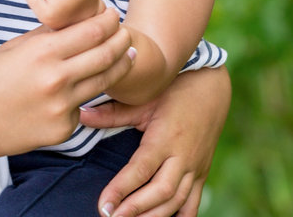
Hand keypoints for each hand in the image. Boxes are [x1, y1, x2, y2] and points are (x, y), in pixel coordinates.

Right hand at [0, 7, 132, 157]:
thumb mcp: (16, 47)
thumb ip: (49, 35)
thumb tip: (79, 20)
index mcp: (43, 52)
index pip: (93, 30)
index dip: (109, 20)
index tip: (113, 14)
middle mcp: (57, 79)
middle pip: (106, 54)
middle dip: (121, 39)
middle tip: (126, 33)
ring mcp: (62, 107)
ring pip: (103, 81)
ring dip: (119, 65)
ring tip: (126, 54)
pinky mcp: (63, 129)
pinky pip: (83, 107)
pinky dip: (86, 95)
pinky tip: (84, 87)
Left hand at [80, 67, 230, 216]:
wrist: (210, 87)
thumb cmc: (173, 91)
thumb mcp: (144, 100)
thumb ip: (112, 113)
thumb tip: (82, 114)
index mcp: (165, 138)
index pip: (140, 170)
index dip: (121, 189)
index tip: (103, 206)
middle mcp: (182, 156)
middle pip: (160, 191)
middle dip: (135, 208)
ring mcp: (195, 167)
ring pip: (177, 200)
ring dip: (153, 215)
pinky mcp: (202, 172)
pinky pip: (193, 202)